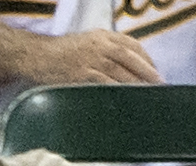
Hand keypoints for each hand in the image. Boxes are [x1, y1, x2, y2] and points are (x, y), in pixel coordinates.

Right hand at [25, 30, 160, 84]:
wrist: (36, 56)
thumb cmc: (62, 53)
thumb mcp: (87, 43)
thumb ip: (106, 51)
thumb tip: (127, 68)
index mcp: (103, 36)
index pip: (132, 45)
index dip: (147, 60)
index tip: (155, 73)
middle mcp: (100, 45)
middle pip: (131, 58)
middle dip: (148, 73)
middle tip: (160, 87)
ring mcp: (92, 59)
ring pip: (121, 72)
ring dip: (136, 85)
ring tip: (147, 97)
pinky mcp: (83, 74)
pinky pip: (106, 84)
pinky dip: (119, 92)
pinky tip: (127, 100)